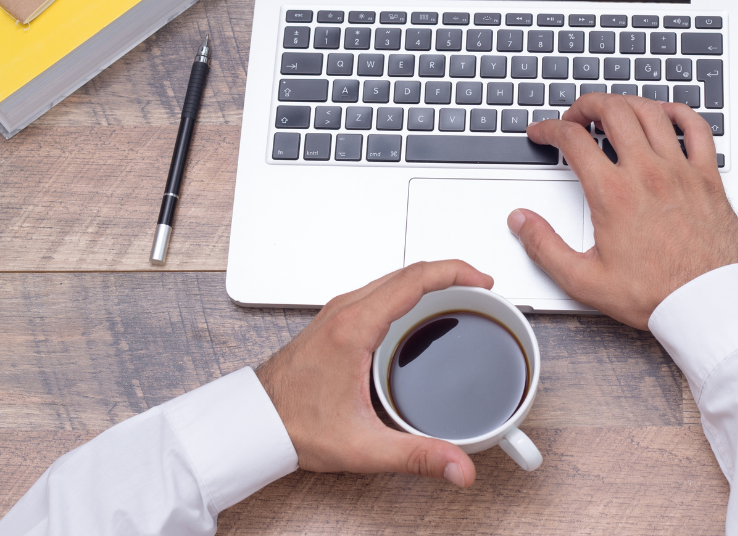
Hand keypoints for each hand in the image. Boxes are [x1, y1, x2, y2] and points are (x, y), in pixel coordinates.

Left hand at [255, 260, 493, 485]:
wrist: (254, 422)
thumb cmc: (295, 425)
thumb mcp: (363, 447)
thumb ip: (417, 456)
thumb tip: (458, 465)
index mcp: (355, 327)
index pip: (415, 279)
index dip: (456, 272)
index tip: (482, 280)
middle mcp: (345, 310)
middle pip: (408, 271)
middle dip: (451, 272)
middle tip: (480, 287)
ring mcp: (338, 311)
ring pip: (393, 277)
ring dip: (429, 279)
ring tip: (458, 295)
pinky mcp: (335, 319)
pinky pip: (380, 289)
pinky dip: (409, 289)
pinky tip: (419, 310)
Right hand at [508, 94, 737, 328]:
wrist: (707, 304)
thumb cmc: (654, 294)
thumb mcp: (585, 281)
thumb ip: (545, 248)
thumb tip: (521, 221)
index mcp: (613, 194)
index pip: (572, 139)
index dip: (549, 128)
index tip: (543, 132)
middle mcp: (646, 173)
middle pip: (612, 111)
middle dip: (586, 104)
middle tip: (575, 115)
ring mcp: (680, 171)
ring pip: (650, 112)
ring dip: (625, 103)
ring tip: (612, 111)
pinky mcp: (707, 177)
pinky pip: (697, 128)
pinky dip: (679, 112)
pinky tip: (666, 114)